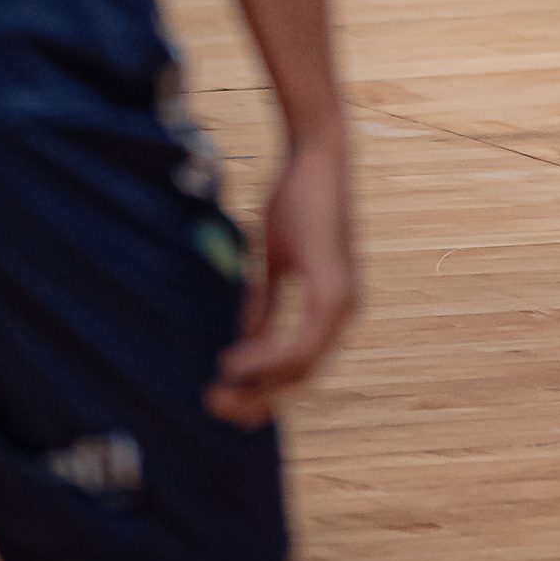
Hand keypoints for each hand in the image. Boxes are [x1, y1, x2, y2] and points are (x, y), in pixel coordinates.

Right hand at [205, 122, 356, 425]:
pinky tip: (234, 363)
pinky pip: (299, 345)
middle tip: (215, 405)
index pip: (301, 366)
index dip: (265, 389)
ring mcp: (342, 304)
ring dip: (257, 386)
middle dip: (257, 400)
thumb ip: (264, 304)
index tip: (227, 397)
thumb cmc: (294, 199)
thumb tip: (246, 343)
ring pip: (300, 370)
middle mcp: (344, 311)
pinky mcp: (332, 291)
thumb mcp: (273, 261)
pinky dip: (266, 360)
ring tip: (219, 390)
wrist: (315, 155)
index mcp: (332, 306)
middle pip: (301, 379)